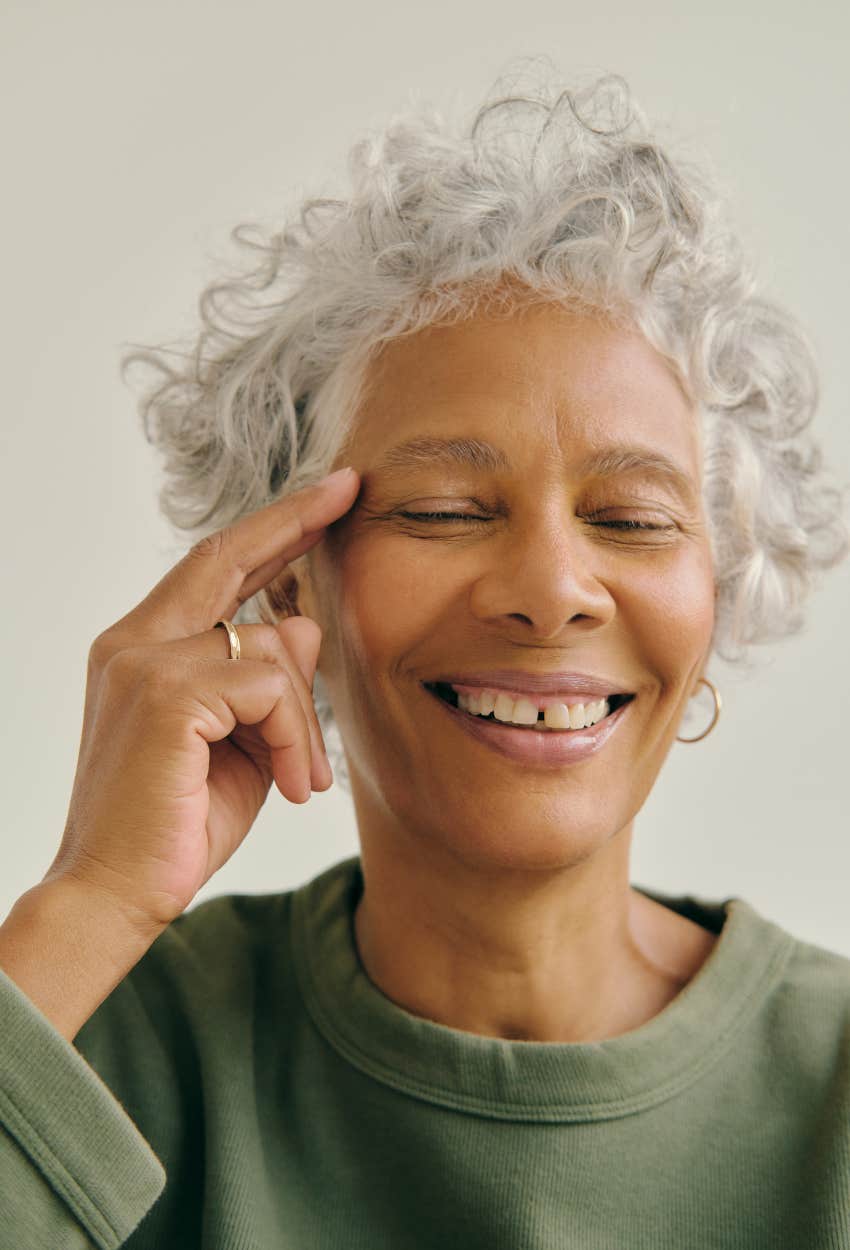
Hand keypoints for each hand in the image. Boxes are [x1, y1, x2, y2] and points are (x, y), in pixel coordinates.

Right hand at [42, 467, 359, 937]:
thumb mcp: (242, 746)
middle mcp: (134, 642)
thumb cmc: (178, 826)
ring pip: (270, 646)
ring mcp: (144, 663)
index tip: (322, 497)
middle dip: (295, 517)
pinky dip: (294, 737)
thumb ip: (268, 684)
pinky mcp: (167, 695)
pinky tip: (288, 786)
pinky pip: (270, 688)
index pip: (212, 568)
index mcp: (142, 649)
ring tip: (300, 781)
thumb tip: (303, 620)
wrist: (115, 896)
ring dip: (306, 719)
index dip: (269, 528)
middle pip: (227, 556)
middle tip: (351, 488)